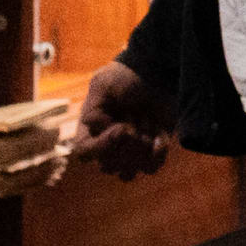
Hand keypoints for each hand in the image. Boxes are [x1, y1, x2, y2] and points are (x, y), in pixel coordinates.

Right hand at [68, 58, 170, 179]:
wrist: (155, 71)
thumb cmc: (125, 77)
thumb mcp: (103, 83)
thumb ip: (93, 107)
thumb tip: (96, 128)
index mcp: (90, 130)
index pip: (84, 152)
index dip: (102, 146)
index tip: (122, 128)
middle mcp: (108, 145)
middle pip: (107, 167)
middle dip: (124, 149)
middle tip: (135, 126)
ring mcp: (130, 151)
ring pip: (128, 174)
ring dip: (138, 157)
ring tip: (147, 134)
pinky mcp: (152, 150)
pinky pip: (152, 167)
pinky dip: (157, 155)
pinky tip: (160, 137)